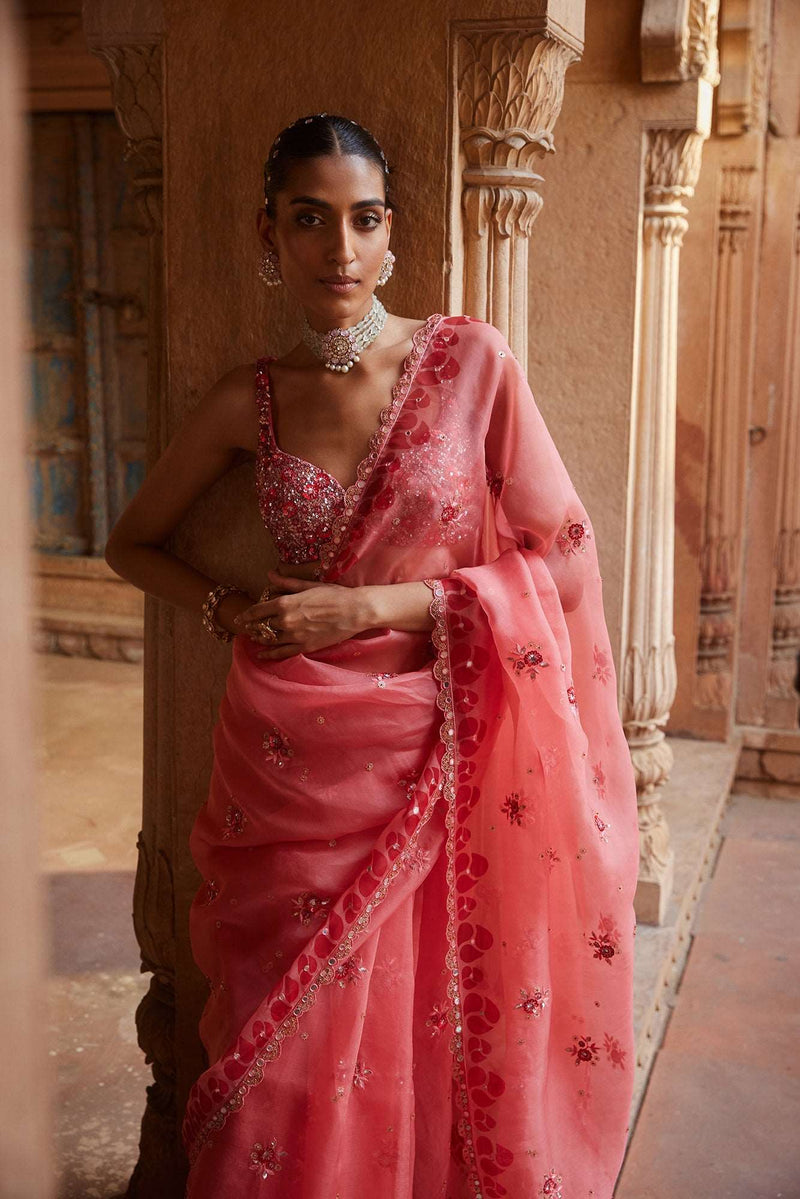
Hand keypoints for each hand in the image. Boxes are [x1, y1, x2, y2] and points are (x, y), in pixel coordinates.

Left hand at [233, 569, 369, 659]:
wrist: (354, 611)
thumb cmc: (334, 595)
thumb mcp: (308, 585)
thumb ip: (286, 582)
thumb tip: (270, 574)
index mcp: (286, 602)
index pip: (258, 610)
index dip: (246, 615)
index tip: (240, 618)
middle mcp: (286, 620)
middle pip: (262, 626)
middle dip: (253, 627)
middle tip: (248, 629)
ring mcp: (295, 635)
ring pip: (270, 640)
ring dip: (260, 639)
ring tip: (255, 639)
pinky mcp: (304, 647)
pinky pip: (282, 653)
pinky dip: (270, 654)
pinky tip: (262, 654)